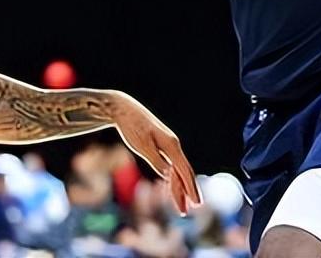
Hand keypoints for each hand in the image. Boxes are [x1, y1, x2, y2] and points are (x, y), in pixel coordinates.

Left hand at [106, 92, 200, 214]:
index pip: (184, 171)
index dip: (190, 188)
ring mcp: (168, 146)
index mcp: (171, 145)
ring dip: (180, 188)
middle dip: (188, 191)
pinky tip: (174, 187)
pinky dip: (175, 179)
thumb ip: (156, 160)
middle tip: (189, 210)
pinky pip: (172, 166)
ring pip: (178, 170)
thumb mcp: (142, 145)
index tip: (195, 203)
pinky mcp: (162, 146)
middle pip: (184, 172)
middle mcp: (173, 145)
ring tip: (182, 205)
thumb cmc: (132, 127)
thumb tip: (169, 175)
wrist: (125, 110)